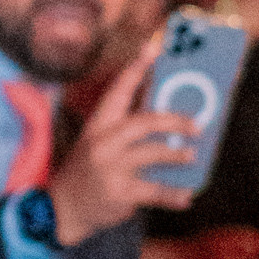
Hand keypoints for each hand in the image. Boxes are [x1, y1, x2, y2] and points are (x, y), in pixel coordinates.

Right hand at [50, 30, 199, 247]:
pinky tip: (187, 197)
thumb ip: (125, 132)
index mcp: (97, 126)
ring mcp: (110, 167)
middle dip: (174, 120)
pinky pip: (154, 191)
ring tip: (192, 156)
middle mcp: (102, 142)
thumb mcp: (97, 145)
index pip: (118, 91)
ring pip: (153, 153)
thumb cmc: (88, 173)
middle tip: (196, 125)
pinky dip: (173, 195)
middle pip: (144, 121)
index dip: (136, 69)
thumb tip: (168, 121)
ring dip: (177, 154)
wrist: (62, 210)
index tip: (154, 48)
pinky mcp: (119, 192)